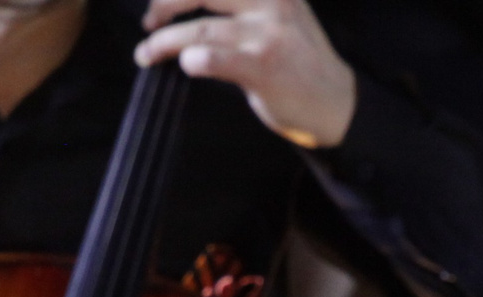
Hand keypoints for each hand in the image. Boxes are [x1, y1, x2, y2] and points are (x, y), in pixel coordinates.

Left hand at [138, 0, 355, 149]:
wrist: (335, 101)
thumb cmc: (300, 60)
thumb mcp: (280, 12)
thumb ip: (243, 3)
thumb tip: (188, 4)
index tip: (160, 1)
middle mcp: (270, 1)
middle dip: (165, 5)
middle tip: (150, 22)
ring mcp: (267, 33)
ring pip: (199, 29)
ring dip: (164, 41)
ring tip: (147, 53)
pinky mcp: (262, 66)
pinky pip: (216, 58)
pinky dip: (194, 59)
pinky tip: (186, 64)